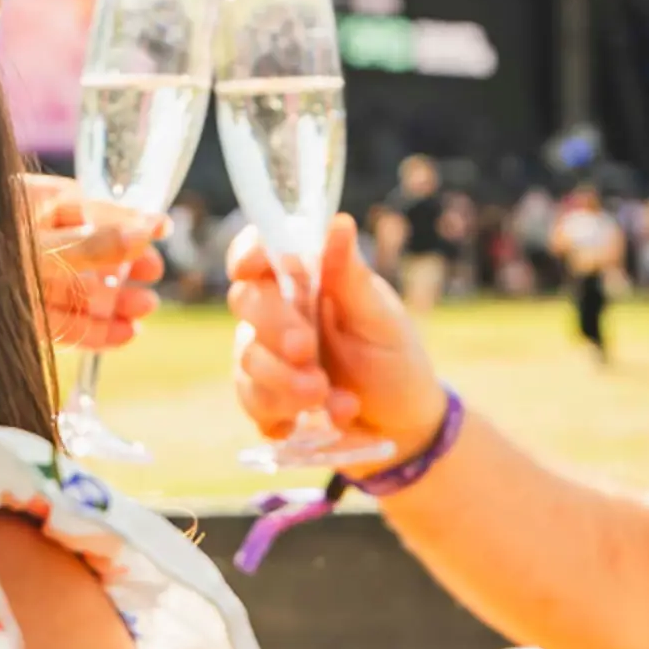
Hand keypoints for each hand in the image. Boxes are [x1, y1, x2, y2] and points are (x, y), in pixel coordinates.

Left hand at [23, 175, 161, 351]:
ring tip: (147, 307)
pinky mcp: (20, 319)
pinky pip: (62, 324)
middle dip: (125, 266)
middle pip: (87, 253)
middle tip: (156, 272)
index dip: (128, 220)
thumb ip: (91, 244)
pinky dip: (93, 332)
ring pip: (77, 291)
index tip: (163, 228)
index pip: (89, 209)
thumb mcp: (39, 245)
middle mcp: (29, 241)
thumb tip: (144, 234)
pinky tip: (124, 335)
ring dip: (115, 302)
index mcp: (31, 205)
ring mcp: (23, 282)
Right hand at [227, 213, 442, 459]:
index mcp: (307, 281)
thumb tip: (339, 223)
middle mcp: (280, 313)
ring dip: (284, 379)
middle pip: (244, 301)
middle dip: (273, 327)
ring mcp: (268, 356)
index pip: (261, 252)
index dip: (247, 253)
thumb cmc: (395, 360)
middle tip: (307, 349)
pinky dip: (286, 412)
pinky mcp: (267, 399)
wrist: (404, 426)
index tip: (250, 267)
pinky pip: (252, 401)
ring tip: (326, 395)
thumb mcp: (381, 320)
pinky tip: (322, 418)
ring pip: (247, 358)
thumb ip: (351, 278)